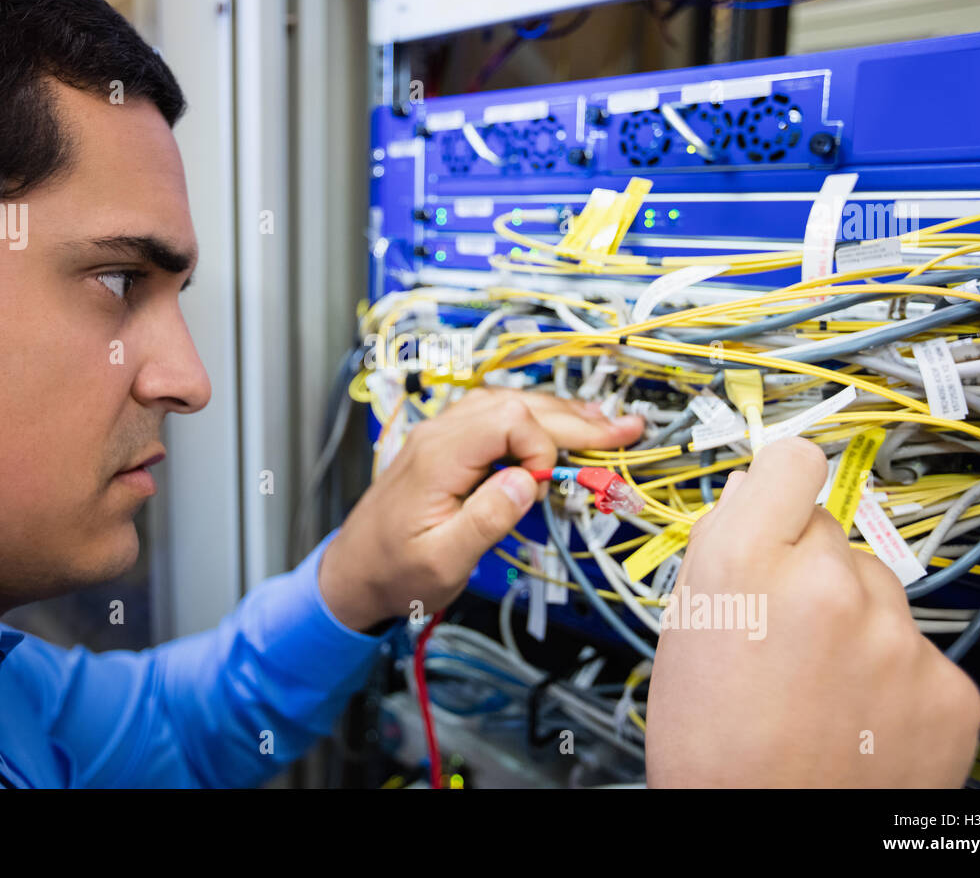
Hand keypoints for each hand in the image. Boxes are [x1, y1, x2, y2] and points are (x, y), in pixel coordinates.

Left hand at [319, 388, 644, 631]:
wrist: (353, 573)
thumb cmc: (393, 573)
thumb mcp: (442, 561)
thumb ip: (485, 519)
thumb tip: (526, 481)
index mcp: (439, 456)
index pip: (508, 420)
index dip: (540, 447)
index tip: (543, 488)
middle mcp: (440, 434)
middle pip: (516, 405)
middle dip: (574, 419)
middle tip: (626, 431)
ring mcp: (442, 437)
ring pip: (508, 405)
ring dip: (559, 416)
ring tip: (607, 427)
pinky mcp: (447, 448)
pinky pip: (496, 419)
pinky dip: (536, 422)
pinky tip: (562, 428)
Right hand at [645, 436, 979, 786]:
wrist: (762, 838)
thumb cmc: (710, 752)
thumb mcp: (685, 630)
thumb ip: (724, 552)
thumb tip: (753, 497)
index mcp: (744, 563)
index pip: (792, 461)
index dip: (782, 482)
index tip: (784, 498)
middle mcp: (826, 585)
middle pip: (833, 532)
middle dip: (810, 567)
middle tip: (782, 628)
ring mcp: (894, 637)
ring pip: (877, 589)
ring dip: (853, 620)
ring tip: (816, 682)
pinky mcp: (944, 686)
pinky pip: (918, 648)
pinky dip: (892, 675)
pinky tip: (856, 714)